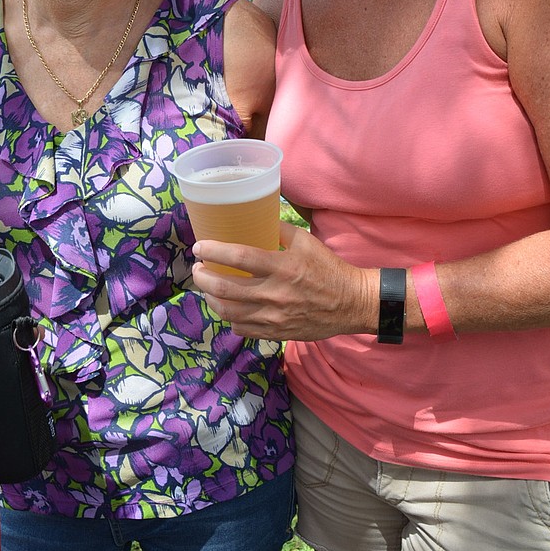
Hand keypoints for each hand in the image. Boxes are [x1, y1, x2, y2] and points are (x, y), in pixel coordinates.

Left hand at [192, 222, 376, 340]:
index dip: (213, 251)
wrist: (351, 303)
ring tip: (207, 288)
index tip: (199, 247)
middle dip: (203, 277)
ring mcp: (274, 316)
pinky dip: (229, 318)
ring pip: (228, 312)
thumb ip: (278, 229)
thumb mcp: (306, 241)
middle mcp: (274, 293)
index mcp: (282, 266)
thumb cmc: (329, 268)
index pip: (238, 257)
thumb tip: (255, 218)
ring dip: (210, 298)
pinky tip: (228, 309)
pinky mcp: (276, 332)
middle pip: (225, 288)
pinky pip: (242, 329)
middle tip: (197, 269)